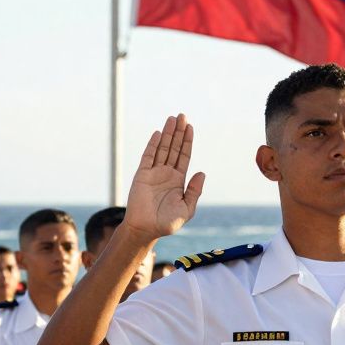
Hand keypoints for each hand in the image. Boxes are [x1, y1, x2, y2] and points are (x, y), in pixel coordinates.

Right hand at [123, 114, 204, 240]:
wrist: (146, 229)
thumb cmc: (166, 223)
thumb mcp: (187, 209)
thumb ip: (195, 191)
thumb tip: (202, 172)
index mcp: (178, 180)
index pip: (184, 156)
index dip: (187, 141)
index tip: (190, 127)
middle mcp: (166, 173)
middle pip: (174, 148)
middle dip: (178, 132)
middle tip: (182, 115)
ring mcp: (154, 173)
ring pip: (162, 149)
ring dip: (167, 134)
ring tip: (172, 118)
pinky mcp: (142, 175)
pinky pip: (148, 156)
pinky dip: (153, 145)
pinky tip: (158, 133)